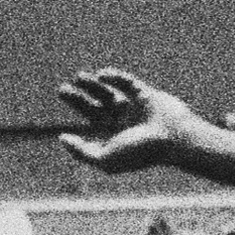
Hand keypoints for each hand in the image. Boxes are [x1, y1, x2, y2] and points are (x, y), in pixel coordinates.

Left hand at [56, 67, 200, 175]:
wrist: (173, 139)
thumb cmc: (139, 152)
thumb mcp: (104, 158)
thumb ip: (81, 152)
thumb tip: (62, 138)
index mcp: (112, 139)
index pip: (89, 126)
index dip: (75, 121)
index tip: (62, 115)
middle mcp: (121, 123)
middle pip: (94, 108)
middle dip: (78, 99)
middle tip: (62, 90)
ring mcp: (133, 108)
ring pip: (108, 93)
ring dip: (92, 85)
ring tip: (78, 77)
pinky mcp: (145, 94)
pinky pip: (127, 82)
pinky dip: (114, 77)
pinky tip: (101, 75)